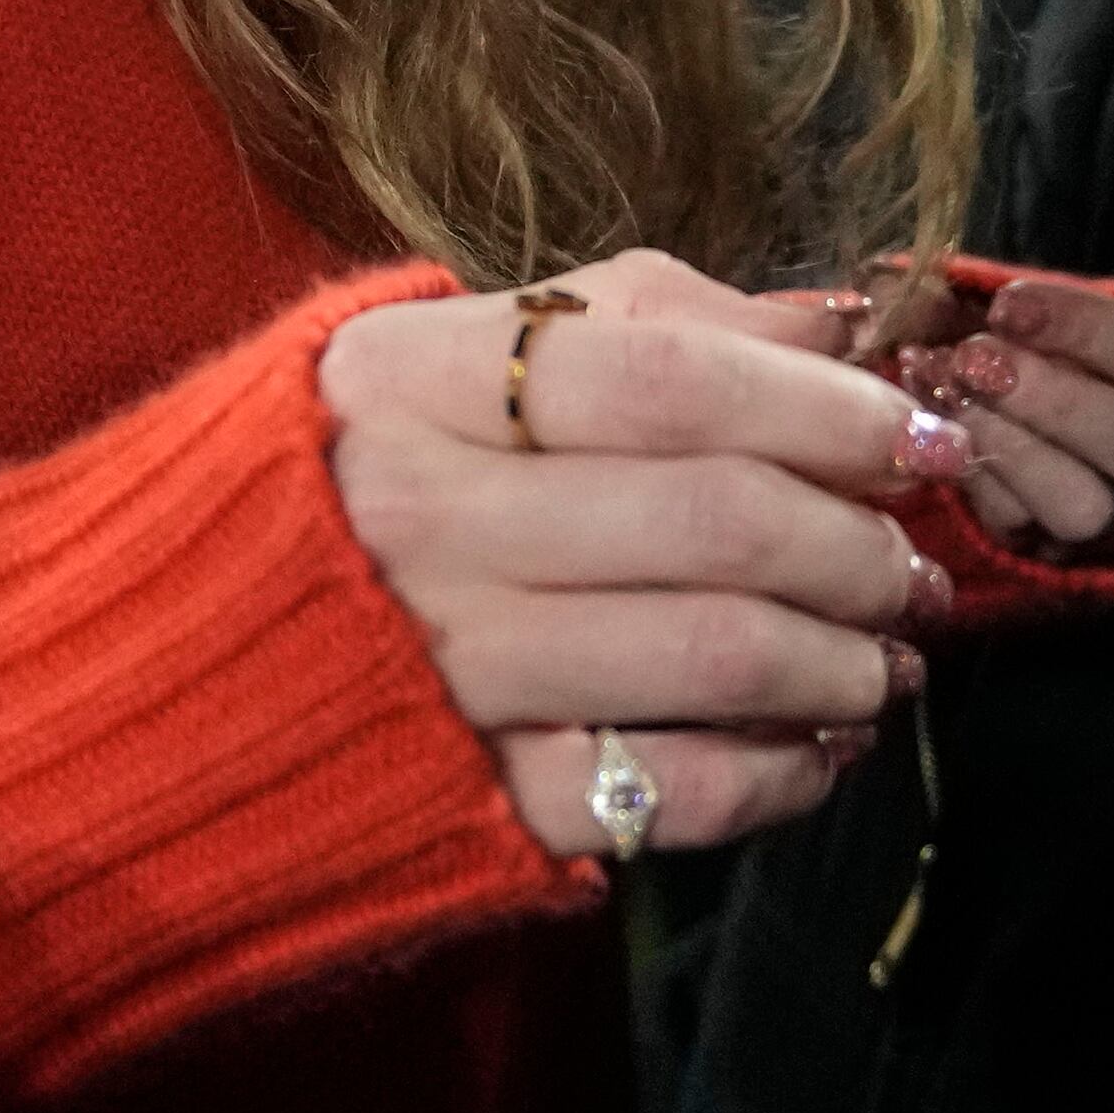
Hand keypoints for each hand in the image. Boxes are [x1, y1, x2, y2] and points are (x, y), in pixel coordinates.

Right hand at [320, 249, 972, 866]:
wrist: (197, 642)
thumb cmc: (375, 468)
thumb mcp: (472, 351)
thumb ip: (655, 319)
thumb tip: (838, 325)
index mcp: (416, 382)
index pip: (668, 378)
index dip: (822, 405)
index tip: (916, 434)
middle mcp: (423, 520)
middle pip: (715, 518)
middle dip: (858, 541)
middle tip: (912, 556)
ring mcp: (449, 666)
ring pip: (720, 654)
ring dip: (847, 657)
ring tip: (887, 649)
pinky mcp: (476, 793)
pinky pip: (677, 788)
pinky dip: (784, 772)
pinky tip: (818, 740)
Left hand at [863, 265, 1113, 551]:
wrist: (1011, 421)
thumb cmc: (1016, 346)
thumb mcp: (1011, 311)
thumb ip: (980, 299)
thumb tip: (911, 290)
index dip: (1081, 325)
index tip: (1006, 305)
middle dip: (1047, 396)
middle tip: (972, 360)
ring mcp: (1109, 511)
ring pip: (1085, 505)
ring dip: (1007, 447)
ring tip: (948, 399)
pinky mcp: (1050, 551)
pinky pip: (1019, 530)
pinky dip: (969, 477)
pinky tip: (928, 434)